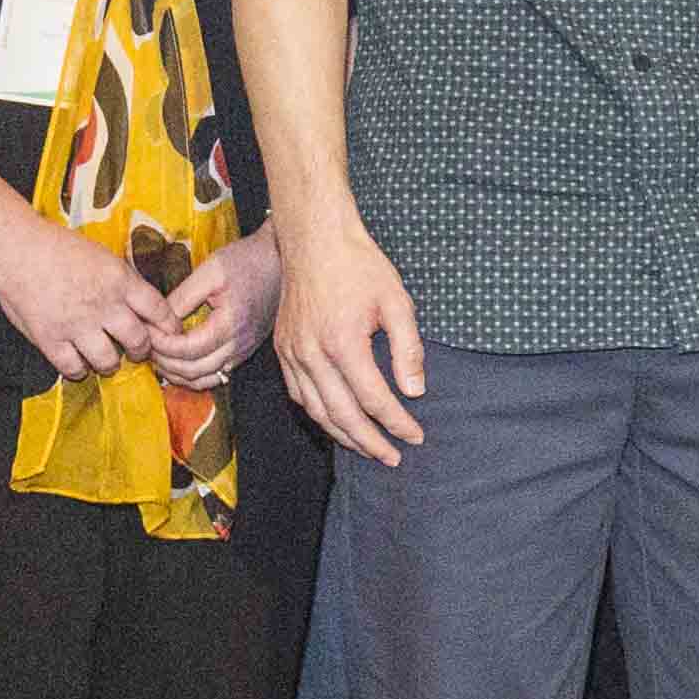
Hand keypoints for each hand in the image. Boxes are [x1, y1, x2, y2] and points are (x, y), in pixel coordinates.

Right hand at [0, 217, 175, 383]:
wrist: (15, 248)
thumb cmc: (55, 246)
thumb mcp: (101, 255)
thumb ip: (121, 280)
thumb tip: (140, 301)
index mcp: (119, 280)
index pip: (158, 310)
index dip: (168, 326)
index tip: (170, 334)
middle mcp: (104, 305)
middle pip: (138, 340)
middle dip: (141, 350)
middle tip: (137, 350)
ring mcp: (77, 324)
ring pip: (108, 361)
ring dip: (110, 363)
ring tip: (106, 360)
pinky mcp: (51, 339)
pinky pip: (73, 368)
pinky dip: (77, 369)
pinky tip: (77, 363)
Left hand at [157, 222, 283, 391]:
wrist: (279, 262)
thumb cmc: (247, 261)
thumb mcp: (211, 269)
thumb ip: (184, 295)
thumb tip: (158, 318)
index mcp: (230, 323)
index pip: (188, 349)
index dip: (161, 344)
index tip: (145, 331)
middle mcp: (238, 344)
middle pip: (193, 370)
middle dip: (163, 361)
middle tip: (145, 345)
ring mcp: (243, 351)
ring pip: (204, 379)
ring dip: (176, 373)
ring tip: (158, 356)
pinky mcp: (244, 351)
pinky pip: (216, 375)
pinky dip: (194, 376)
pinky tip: (179, 364)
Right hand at [278, 221, 427, 463]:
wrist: (315, 240)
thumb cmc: (360, 267)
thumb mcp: (397, 302)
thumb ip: (408, 350)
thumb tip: (415, 391)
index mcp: (343, 342)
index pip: (374, 399)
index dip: (397, 423)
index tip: (416, 436)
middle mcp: (312, 353)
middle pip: (342, 416)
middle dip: (371, 443)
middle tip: (393, 458)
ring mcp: (292, 353)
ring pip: (317, 411)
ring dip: (343, 436)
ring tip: (368, 449)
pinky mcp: (282, 349)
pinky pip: (299, 395)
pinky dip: (319, 415)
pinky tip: (336, 422)